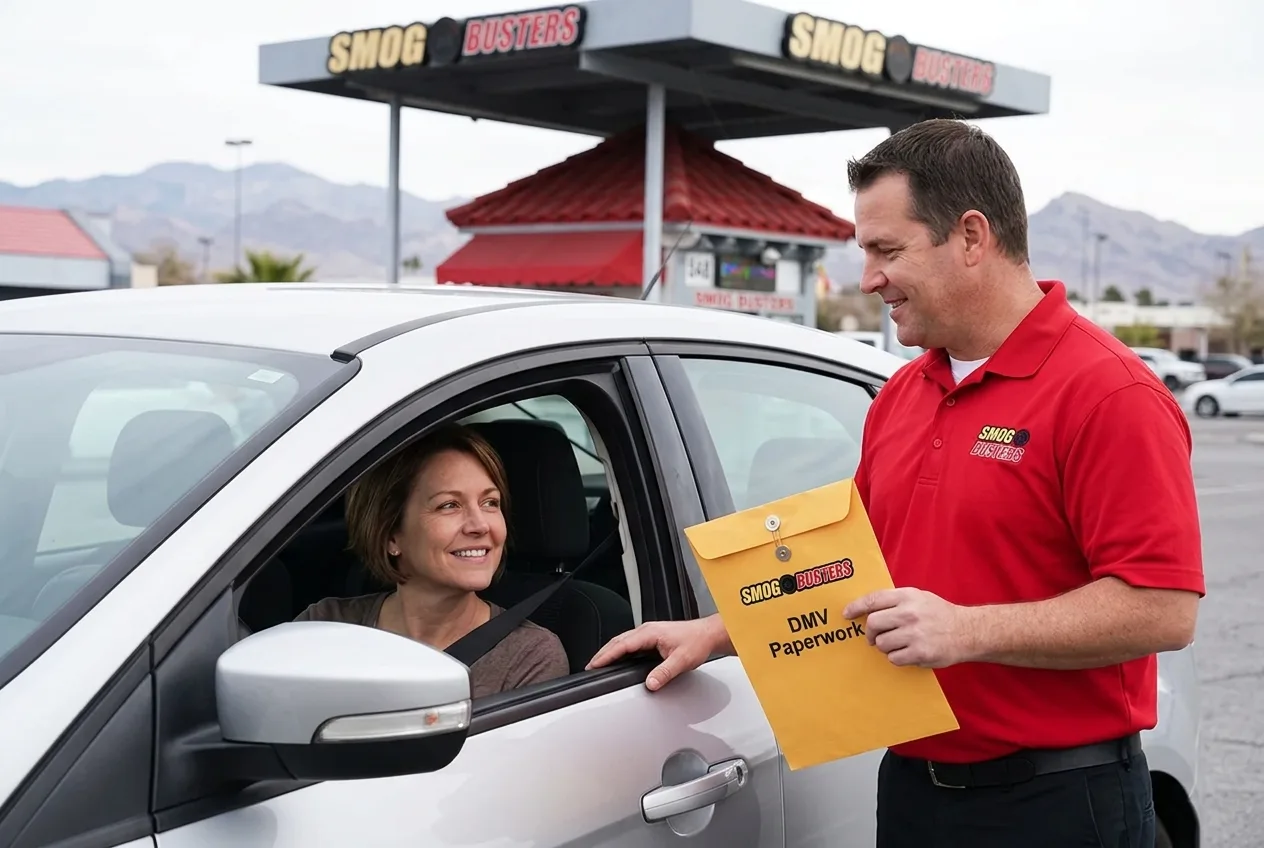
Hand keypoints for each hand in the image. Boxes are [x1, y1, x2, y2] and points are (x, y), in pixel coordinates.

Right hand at [586, 614, 730, 690]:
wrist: (708, 634)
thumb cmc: (697, 642)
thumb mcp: (681, 660)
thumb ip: (664, 673)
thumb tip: (650, 683)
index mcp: (650, 633)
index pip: (622, 644)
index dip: (607, 655)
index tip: (595, 664)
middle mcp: (647, 630)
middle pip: (618, 641)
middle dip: (603, 653)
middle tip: (590, 666)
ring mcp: (649, 633)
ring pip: (623, 641)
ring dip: (610, 652)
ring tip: (599, 663)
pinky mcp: (652, 637)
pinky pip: (630, 643)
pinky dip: (620, 651)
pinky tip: (618, 659)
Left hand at [842, 588, 974, 668]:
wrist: (967, 631)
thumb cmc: (939, 613)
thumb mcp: (918, 597)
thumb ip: (895, 600)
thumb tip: (866, 609)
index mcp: (907, 596)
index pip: (873, 599)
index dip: (856, 607)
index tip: (846, 614)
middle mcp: (909, 613)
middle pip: (873, 623)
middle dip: (870, 633)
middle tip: (873, 637)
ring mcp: (914, 634)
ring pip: (881, 643)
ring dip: (884, 646)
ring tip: (897, 644)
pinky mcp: (920, 653)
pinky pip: (893, 658)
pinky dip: (896, 658)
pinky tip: (907, 653)